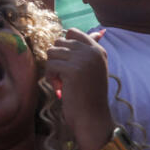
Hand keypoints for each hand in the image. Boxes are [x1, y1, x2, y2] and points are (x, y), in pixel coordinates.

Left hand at [45, 29, 114, 144]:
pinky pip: (50, 64)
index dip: (64, 47)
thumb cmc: (89, 95)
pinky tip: (61, 89)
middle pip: (58, 42)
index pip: (73, 32)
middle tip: (65, 77)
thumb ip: (91, 50)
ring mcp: (83, 59)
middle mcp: (92, 52)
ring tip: (63, 83)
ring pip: (51, 52)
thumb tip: (100, 31)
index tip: (69, 64)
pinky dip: (51, 77)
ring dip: (52, 69)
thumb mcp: (94, 68)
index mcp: (98, 50)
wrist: (92, 118)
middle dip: (57, 60)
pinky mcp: (73, 69)